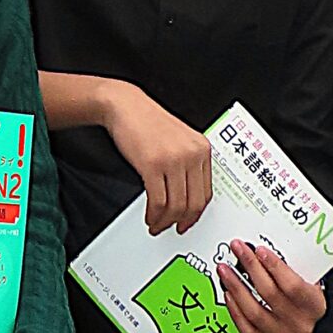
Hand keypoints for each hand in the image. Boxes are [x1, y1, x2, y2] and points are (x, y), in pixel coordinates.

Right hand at [107, 83, 214, 231]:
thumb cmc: (149, 121)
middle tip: (171, 228)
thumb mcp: (180, 139)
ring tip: (156, 224)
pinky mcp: (153, 165)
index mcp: (202, 148)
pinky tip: (149, 216)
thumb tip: (189, 200)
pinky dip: (153, 215)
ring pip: (176, 207)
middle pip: (193, 204)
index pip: (206, 193)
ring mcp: (173, 159)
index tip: (188, 222)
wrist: (126, 105)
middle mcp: (191, 153)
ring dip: (165, 222)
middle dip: (181, 222)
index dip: (196, 214)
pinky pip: (158, 202)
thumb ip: (189, 163)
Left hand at [214, 238, 323, 332]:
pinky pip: (247, 329)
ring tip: (225, 270)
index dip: (275, 266)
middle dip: (250, 267)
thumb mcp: (309, 280)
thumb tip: (268, 248)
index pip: (293, 285)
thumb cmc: (306, 298)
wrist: (306, 325)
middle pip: (270, 294)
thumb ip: (294, 266)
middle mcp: (300, 324)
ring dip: (236, 287)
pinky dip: (235, 311)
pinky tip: (229, 294)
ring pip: (254, 311)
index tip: (259, 250)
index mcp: (314, 305)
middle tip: (237, 249)